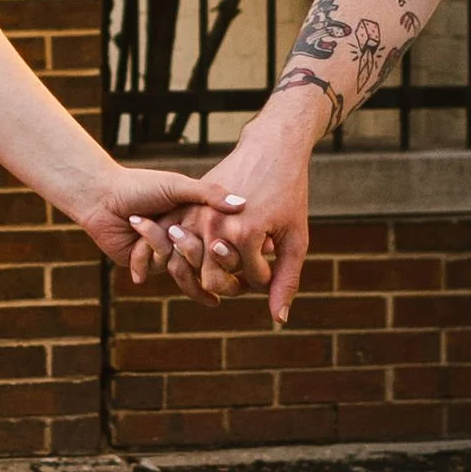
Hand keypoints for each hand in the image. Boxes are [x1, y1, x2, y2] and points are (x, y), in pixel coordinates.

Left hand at [66, 162, 242, 281]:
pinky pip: (155, 267)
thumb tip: (244, 203)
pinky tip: (133, 229)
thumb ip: (210, 195)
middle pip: (202, 260)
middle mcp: (183, 240)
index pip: (221, 241)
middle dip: (188, 245)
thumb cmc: (142, 186)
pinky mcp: (146, 265)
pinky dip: (143, 250)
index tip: (228, 241)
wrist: (102, 196)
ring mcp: (165, 254)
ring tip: (139, 221)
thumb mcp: (179, 186)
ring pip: (178, 264)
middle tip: (173, 229)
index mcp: (196, 221)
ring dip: (156, 241)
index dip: (225, 244)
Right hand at [153, 115, 315, 323]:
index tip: (275, 257)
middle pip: (213, 281)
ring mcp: (196, 215)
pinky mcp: (186, 206)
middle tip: (250, 268)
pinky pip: (175, 245)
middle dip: (234, 282)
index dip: (267, 277)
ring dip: (208, 270)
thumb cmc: (288, 194)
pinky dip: (183, 257)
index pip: (251, 281)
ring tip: (232, 260)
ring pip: (189, 266)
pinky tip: (203, 254)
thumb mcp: (296, 239)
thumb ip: (287, 281)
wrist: (269, 150)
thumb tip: (279, 320)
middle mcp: (214, 226)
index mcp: (244, 234)